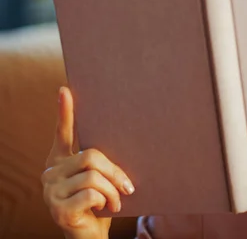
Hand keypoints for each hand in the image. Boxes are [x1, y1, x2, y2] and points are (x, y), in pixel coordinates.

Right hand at [41, 87, 134, 238]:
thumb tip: (124, 136)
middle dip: (115, 171)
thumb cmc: (100, 204)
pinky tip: (104, 210)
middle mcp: (50, 173)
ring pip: (93, 175)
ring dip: (113, 190)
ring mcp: (51, 192)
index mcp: (61, 161)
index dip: (65, 112)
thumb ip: (102, 162)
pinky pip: (91, 194)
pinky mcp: (57, 210)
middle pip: (91, 155)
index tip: (65, 90)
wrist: (91, 237)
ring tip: (117, 202)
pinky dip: (106, 201)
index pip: (62, 133)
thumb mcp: (102, 179)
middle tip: (128, 186)